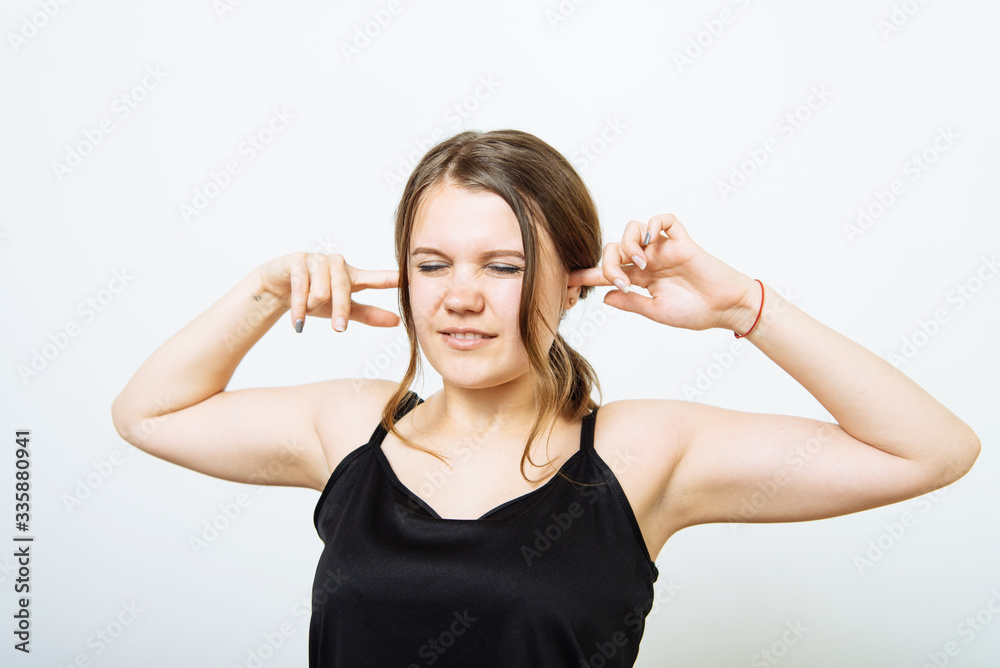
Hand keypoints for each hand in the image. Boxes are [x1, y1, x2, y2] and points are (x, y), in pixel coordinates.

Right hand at [256, 252, 400, 331]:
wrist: (277, 289)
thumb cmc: (313, 297)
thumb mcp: (342, 309)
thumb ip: (369, 314)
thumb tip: (397, 322)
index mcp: (352, 276)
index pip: (375, 277)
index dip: (391, 278)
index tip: (407, 278)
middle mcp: (338, 264)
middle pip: (344, 289)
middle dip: (340, 311)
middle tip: (338, 329)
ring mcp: (317, 260)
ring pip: (321, 290)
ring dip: (312, 307)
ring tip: (304, 311)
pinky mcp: (297, 261)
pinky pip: (301, 287)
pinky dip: (298, 307)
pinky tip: (297, 322)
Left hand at [567, 214, 758, 331]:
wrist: (725, 309)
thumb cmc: (695, 312)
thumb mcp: (656, 312)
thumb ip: (630, 302)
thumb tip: (604, 296)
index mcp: (640, 279)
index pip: (607, 272)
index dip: (587, 274)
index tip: (567, 280)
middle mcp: (649, 261)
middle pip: (614, 248)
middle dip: (609, 263)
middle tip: (623, 281)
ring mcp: (664, 249)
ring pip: (633, 229)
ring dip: (628, 244)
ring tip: (639, 264)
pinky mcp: (681, 241)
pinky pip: (664, 220)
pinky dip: (653, 224)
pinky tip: (650, 241)